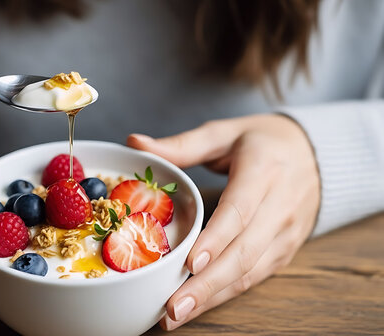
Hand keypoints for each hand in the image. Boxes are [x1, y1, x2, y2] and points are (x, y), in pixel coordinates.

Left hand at [127, 114, 319, 330]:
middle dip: (208, 284)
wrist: (314, 153)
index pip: (240, 210)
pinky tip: (198, 305)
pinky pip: (256, 277)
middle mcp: (281, 206)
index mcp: (264, 171)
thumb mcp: (223, 133)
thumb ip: (180, 144)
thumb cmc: (261, 141)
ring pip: (251, 272)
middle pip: (245, 252)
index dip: (217, 239)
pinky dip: (226, 294)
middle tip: (173, 307)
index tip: (191, 263)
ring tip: (178, 314)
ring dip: (214, 296)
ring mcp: (286, 233)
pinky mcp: (285, 250)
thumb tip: (134, 142)